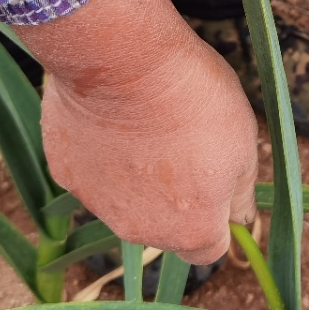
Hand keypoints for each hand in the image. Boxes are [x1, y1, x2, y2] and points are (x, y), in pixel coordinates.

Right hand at [18, 0, 257, 264]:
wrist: (125, 61)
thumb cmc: (194, 100)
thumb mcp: (243, 144)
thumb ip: (239, 193)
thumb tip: (241, 220)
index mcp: (189, 230)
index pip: (208, 248)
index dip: (216, 217)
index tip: (217, 184)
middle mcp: (139, 231)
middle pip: (163, 226)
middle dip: (174, 197)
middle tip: (181, 143)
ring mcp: (96, 204)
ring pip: (123, 200)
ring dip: (136, 175)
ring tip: (145, 123)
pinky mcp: (65, 172)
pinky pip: (91, 170)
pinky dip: (102, 151)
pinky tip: (111, 114)